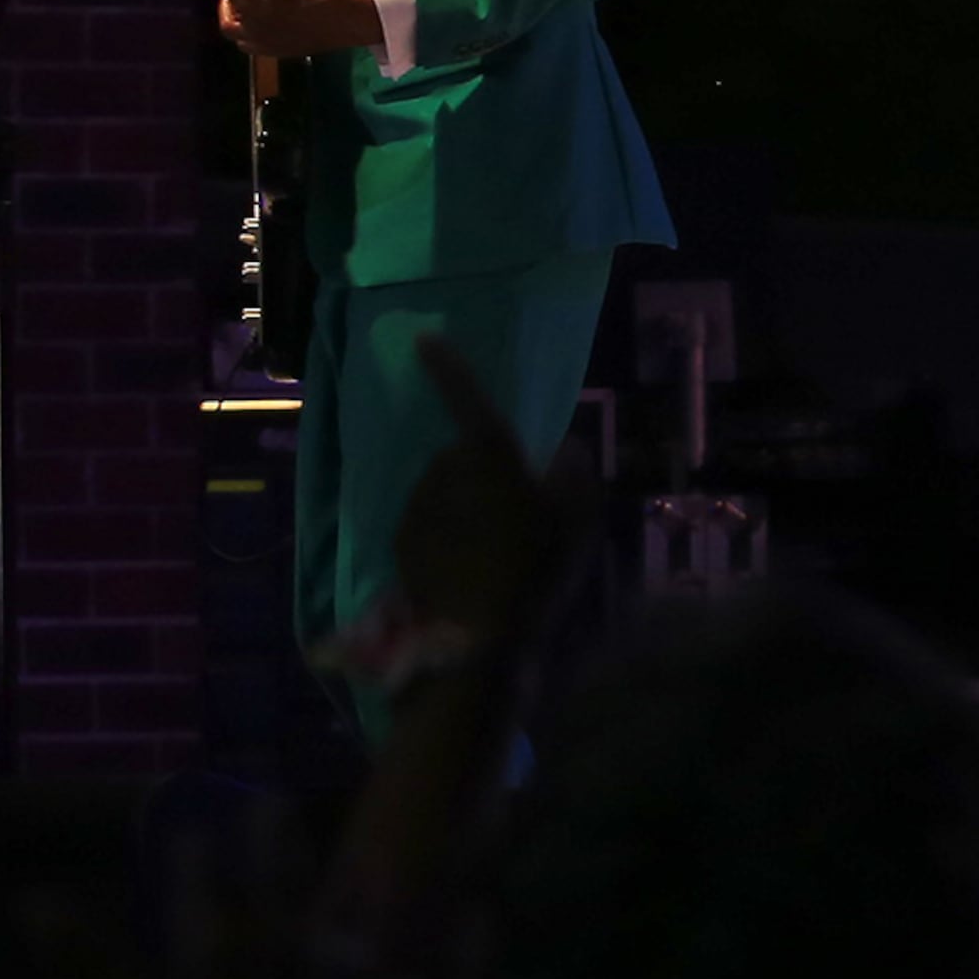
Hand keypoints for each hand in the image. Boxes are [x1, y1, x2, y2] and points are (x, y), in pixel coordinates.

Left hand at [391, 333, 587, 647]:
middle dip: (480, 467)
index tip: (426, 339)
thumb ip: (573, 477)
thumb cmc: (532, 571)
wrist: (473, 639)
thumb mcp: (576, 523)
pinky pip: (429, 519)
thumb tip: (564, 449)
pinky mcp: (401, 541)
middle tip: (514, 505)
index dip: (449, 368)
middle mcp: (445, 473)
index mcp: (489, 459)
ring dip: (462, 499)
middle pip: (462, 454)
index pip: (467, 401)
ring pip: (443, 487)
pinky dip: (445, 528)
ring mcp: (419, 508)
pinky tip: (467, 562)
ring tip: (492, 541)